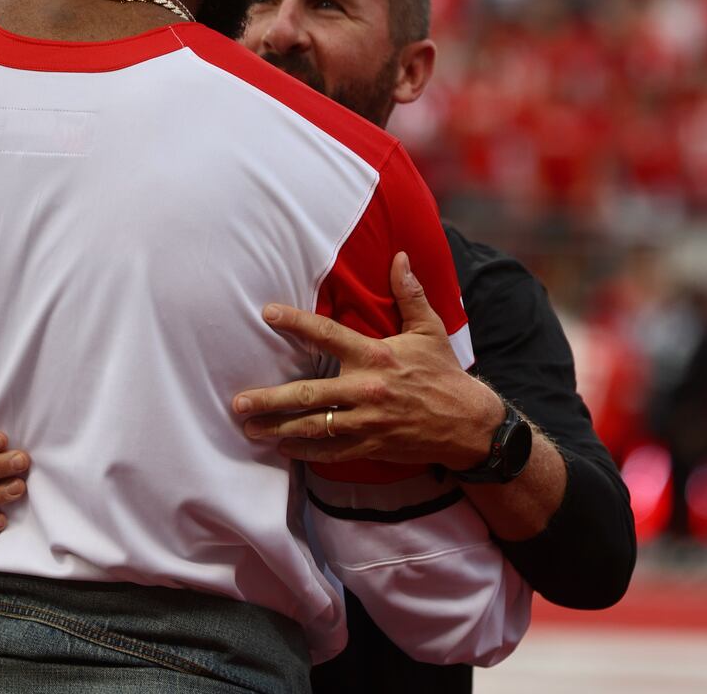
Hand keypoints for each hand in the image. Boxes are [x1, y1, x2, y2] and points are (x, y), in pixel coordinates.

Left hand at [233, 251, 501, 466]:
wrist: (468, 424)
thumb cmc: (443, 373)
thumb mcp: (429, 329)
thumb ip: (409, 293)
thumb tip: (400, 257)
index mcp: (375, 356)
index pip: (327, 334)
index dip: (296, 322)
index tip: (267, 313)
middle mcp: (366, 389)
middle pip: (308, 394)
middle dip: (269, 399)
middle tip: (239, 402)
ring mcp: (367, 421)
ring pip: (313, 426)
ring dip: (278, 428)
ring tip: (250, 428)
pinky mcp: (371, 445)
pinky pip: (332, 450)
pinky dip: (305, 450)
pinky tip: (283, 447)